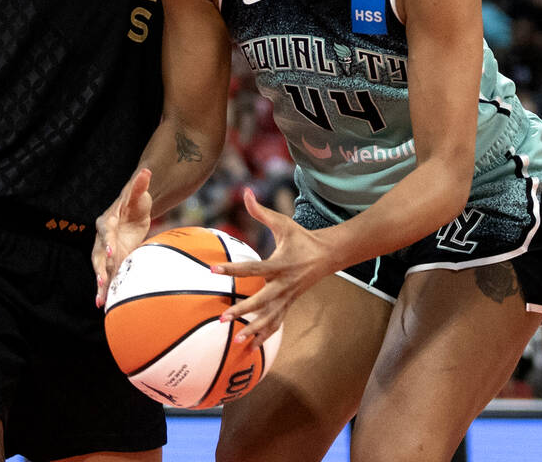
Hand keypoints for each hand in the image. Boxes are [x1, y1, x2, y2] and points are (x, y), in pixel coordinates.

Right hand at [92, 167, 152, 307]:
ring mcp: (106, 250)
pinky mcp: (113, 260)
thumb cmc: (136, 200)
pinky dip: (107, 288)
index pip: (106, 231)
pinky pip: (109, 274)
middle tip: (102, 281)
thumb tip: (146, 170)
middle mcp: (103, 237)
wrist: (134, 211)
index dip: (107, 241)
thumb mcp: (139, 193)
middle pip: (98, 254)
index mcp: (108, 219)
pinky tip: (105, 304)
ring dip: (100, 284)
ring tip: (100, 301)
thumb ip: (140, 184)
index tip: (109, 252)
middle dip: (99, 268)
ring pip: (101, 268)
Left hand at [212, 188, 335, 347]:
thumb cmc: (301, 237)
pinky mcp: (289, 305)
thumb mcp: (282, 222)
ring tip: (235, 340)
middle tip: (222, 318)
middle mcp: (284, 284)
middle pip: (262, 300)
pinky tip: (249, 348)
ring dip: (253, 330)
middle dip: (243, 310)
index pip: (253, 267)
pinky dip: (264, 336)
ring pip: (270, 318)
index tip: (213, 270)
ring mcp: (288, 297)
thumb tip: (245, 192)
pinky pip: (276, 323)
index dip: (233, 269)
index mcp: (280, 263)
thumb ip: (260, 211)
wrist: (328, 255)